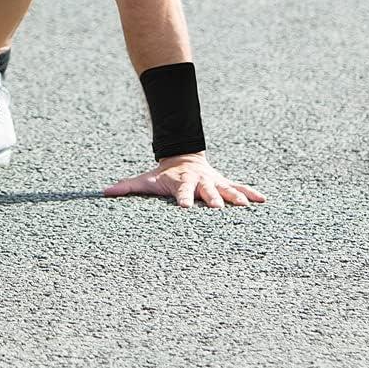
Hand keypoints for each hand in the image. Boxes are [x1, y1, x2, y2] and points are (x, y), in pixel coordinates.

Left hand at [103, 153, 265, 208]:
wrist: (183, 158)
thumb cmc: (163, 175)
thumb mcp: (145, 179)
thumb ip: (126, 187)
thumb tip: (104, 192)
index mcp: (182, 183)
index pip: (182, 192)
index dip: (183, 198)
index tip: (185, 208)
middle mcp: (200, 182)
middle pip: (207, 191)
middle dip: (213, 199)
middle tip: (218, 209)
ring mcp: (213, 182)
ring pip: (226, 189)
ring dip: (236, 197)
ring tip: (245, 206)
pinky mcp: (224, 183)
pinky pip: (239, 187)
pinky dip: (250, 192)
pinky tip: (264, 200)